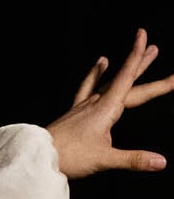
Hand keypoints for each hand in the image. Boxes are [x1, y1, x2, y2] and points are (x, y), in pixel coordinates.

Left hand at [46, 29, 173, 177]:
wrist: (37, 158)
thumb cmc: (69, 157)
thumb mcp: (105, 159)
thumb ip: (134, 159)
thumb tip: (162, 162)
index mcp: (107, 108)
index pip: (127, 77)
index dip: (137, 57)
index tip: (143, 36)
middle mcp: (96, 102)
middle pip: (125, 81)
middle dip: (142, 65)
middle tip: (156, 48)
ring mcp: (83, 106)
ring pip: (108, 81)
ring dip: (123, 68)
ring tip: (136, 55)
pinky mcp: (74, 112)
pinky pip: (87, 87)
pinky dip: (95, 75)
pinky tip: (101, 63)